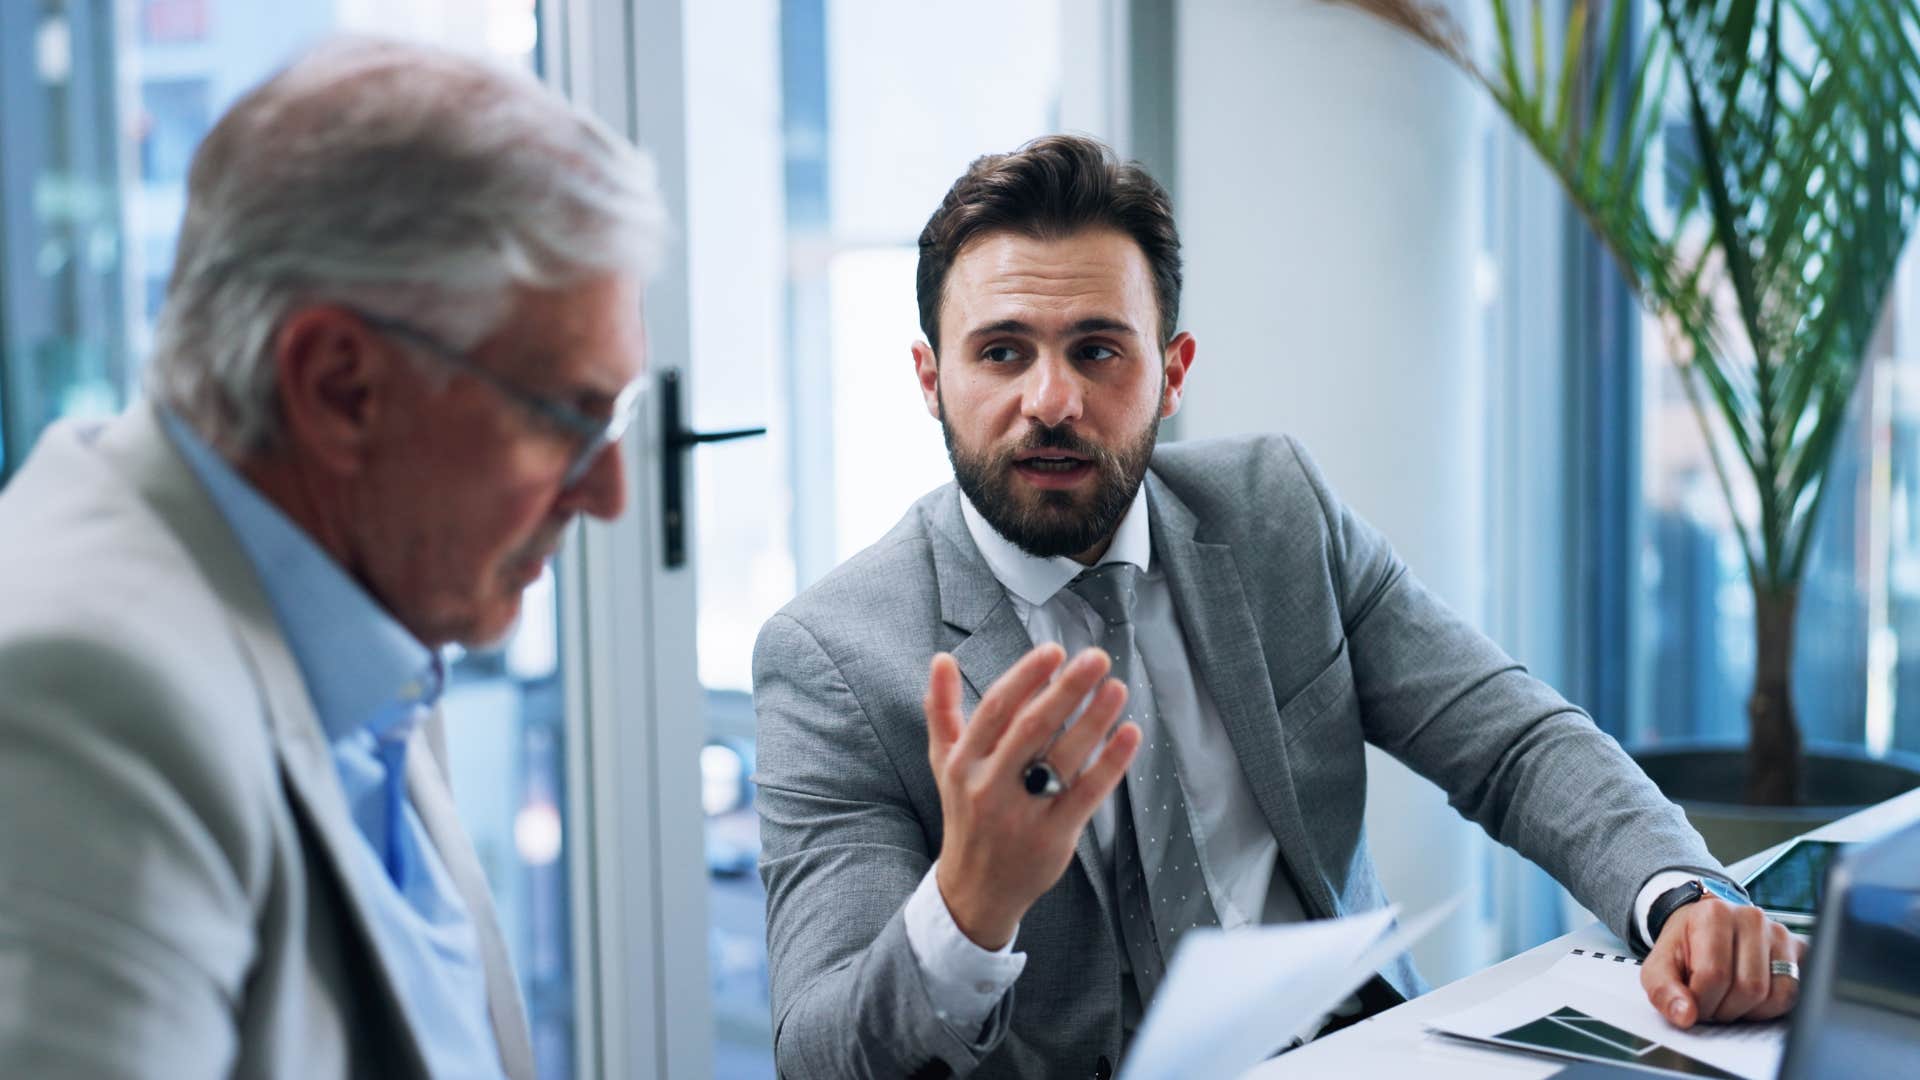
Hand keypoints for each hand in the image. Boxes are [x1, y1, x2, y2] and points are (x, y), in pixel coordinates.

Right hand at [924, 643, 1140, 950]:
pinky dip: (1110, 763)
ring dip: (1094, 720)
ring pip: (1063, 759)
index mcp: (964, 763)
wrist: (976, 889)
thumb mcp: (945, 763)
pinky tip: (1130, 733)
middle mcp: (990, 787)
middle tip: (1097, 658)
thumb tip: (941, 659)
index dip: (1026, 677)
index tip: (1055, 650)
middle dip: (1066, 689)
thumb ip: (942, 710)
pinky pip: (1087, 793)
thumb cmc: (967, 814)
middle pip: (1031, 728)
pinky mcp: (1054, 838)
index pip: (996, 710)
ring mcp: (1023, 815)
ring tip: (1117, 688)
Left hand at [1640, 898, 1804, 1027]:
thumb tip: (1685, 1016)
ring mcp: (1780, 933)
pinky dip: (1769, 1008)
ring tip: (1727, 999)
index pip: (1714, 975)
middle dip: (1725, 1009)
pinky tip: (1750, 999)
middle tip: (1710, 1004)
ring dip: (1748, 1011)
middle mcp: (1752, 918)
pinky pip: (1794, 995)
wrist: (1703, 926)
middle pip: (1748, 988)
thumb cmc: (1684, 947)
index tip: (1692, 1004)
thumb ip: (1663, 991)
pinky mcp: (1799, 950)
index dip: (1702, 1002)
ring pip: (1774, 995)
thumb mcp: (1659, 966)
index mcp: (1714, 914)